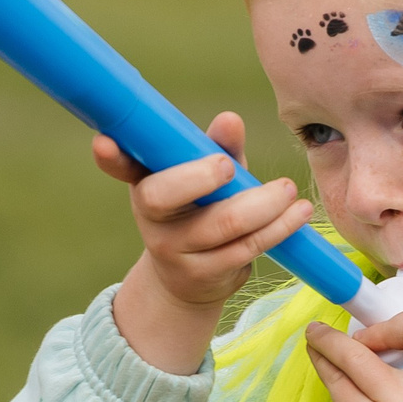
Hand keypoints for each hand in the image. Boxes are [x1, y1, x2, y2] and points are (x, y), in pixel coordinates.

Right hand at [98, 111, 312, 374]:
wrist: (189, 281)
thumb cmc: (202, 210)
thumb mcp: (208, 176)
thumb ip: (219, 148)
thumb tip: (229, 120)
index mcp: (146, 180)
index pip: (123, 165)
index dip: (111, 156)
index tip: (105, 143)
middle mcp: (151, 215)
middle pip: (166, 194)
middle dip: (201, 175)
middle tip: (232, 165)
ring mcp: (173, 249)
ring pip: (221, 224)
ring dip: (263, 205)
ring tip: (288, 191)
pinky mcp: (203, 275)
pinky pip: (245, 248)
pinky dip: (277, 229)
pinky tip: (297, 214)